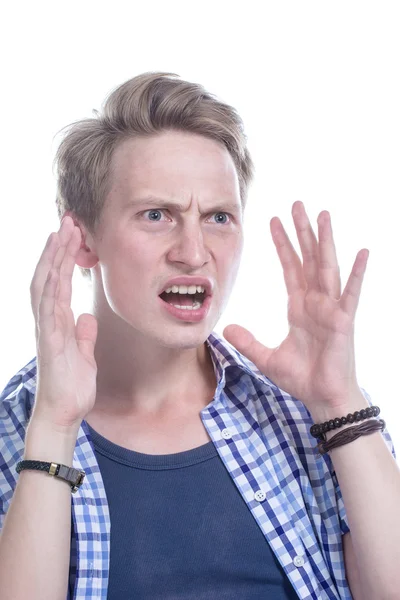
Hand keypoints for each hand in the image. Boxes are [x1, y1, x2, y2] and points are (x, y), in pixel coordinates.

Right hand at [29, 216, 97, 430]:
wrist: (64, 412)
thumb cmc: (71, 385)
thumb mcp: (84, 354)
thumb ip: (83, 335)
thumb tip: (85, 317)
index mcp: (58, 321)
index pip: (58, 282)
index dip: (63, 257)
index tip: (72, 234)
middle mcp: (49, 320)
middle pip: (48, 276)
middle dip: (57, 248)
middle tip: (67, 221)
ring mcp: (46, 329)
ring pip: (45, 285)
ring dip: (52, 258)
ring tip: (60, 232)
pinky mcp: (49, 341)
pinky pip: (48, 309)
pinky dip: (50, 286)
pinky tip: (54, 268)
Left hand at [223, 201, 368, 417]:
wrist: (322, 399)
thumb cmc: (302, 378)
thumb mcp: (266, 358)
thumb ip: (247, 341)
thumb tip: (226, 327)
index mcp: (299, 307)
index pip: (290, 267)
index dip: (282, 245)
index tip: (273, 221)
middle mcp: (315, 302)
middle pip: (308, 259)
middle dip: (302, 231)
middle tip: (296, 204)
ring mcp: (331, 309)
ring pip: (327, 267)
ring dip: (326, 241)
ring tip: (323, 215)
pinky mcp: (343, 321)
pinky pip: (351, 294)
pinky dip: (357, 273)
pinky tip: (362, 251)